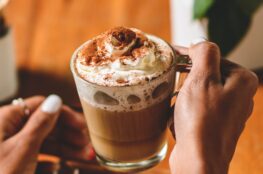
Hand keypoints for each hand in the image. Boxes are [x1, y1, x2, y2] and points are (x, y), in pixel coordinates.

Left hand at [0, 95, 92, 173]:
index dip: (64, 114)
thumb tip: (55, 100)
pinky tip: (60, 167)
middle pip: (45, 124)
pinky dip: (51, 159)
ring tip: (84, 156)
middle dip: (68, 134)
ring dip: (65, 147)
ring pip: (43, 140)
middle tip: (86, 145)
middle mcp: (8, 129)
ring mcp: (10, 146)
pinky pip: (35, 154)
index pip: (41, 106)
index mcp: (6, 119)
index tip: (82, 126)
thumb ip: (40, 123)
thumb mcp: (23, 149)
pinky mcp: (13, 160)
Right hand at [169, 41, 257, 173]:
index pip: (212, 56)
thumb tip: (200, 42)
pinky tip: (177, 118)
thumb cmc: (201, 121)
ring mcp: (228, 111)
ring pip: (199, 91)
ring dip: (182, 95)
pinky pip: (197, 108)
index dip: (189, 54)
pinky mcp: (216, 124)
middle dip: (185, 79)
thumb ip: (204, 53)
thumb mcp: (201, 79)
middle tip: (170, 81)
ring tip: (174, 105)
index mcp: (241, 80)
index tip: (171, 54)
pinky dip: (185, 109)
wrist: (199, 161)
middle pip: (205, 75)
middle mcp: (239, 95)